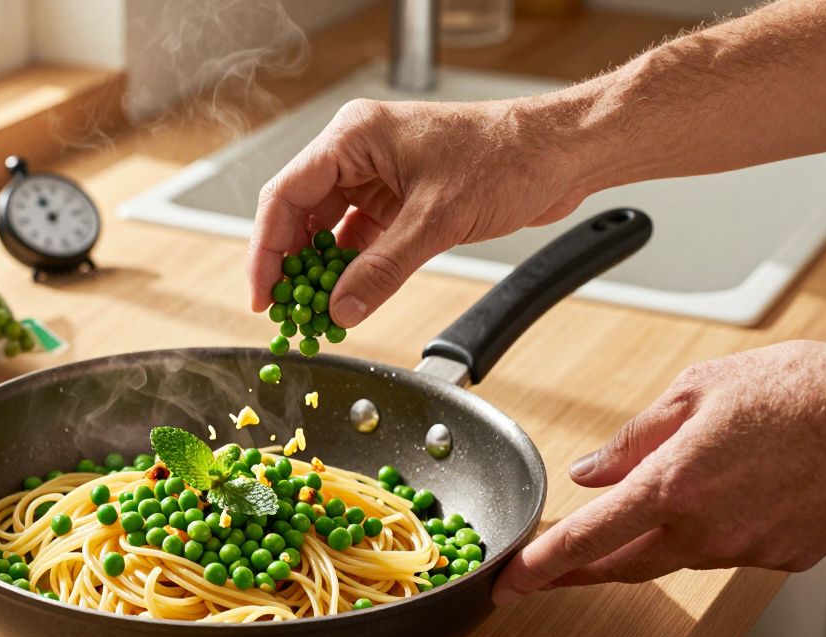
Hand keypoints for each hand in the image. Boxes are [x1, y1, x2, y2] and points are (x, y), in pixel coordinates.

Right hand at [246, 97, 592, 327]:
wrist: (562, 154)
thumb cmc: (507, 156)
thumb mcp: (435, 220)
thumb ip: (381, 270)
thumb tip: (341, 310)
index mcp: (353, 136)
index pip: (285, 195)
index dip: (266, 250)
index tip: (263, 295)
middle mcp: (358, 151)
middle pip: (299, 213)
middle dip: (290, 265)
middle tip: (283, 311)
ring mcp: (379, 174)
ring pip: (328, 229)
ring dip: (321, 271)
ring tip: (311, 312)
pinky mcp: (400, 198)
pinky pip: (359, 238)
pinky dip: (351, 269)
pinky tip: (345, 298)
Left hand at [492, 340, 825, 604]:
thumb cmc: (800, 391)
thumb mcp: (696, 392)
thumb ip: (633, 439)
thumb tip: (590, 471)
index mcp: (673, 485)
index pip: (586, 539)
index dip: (540, 566)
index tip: (509, 582)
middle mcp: (707, 529)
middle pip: (622, 564)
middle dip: (577, 572)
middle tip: (544, 576)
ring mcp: (748, 549)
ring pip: (675, 557)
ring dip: (644, 544)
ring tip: (632, 518)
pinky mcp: (784, 557)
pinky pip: (726, 551)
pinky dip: (706, 533)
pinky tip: (718, 502)